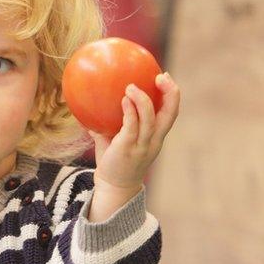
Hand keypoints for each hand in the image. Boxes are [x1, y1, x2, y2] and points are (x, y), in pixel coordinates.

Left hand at [89, 73, 179, 190]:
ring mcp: (142, 146)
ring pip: (150, 119)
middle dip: (171, 93)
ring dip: (143, 101)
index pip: (171, 114)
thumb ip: (109, 123)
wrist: (113, 187)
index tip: (166, 76)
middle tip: (162, 76)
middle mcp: (154, 141)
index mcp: (156, 137)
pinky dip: (130, 112)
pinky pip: (132, 127)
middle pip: (170, 114)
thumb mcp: (116, 139)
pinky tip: (124, 100)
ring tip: (132, 87)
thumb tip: (91, 103)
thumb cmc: (115, 161)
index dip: (172, 95)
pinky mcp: (128, 149)